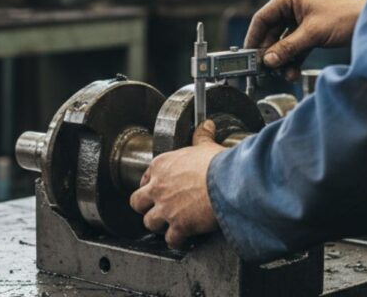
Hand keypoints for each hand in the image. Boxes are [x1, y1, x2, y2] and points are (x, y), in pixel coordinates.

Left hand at [130, 120, 224, 249]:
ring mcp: (166, 208)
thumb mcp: (206, 146)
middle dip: (145, 207)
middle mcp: (159, 187)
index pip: (145, 177)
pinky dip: (176, 241)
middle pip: (138, 202)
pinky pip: (170, 239)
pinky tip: (182, 239)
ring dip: (158, 225)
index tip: (158, 188)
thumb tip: (206, 125)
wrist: (228, 183)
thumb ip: (201, 136)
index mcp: (162, 165)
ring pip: (149, 222)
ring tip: (168, 225)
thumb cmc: (217, 164)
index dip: (151, 184)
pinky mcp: (178, 225)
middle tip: (156, 208)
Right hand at [245, 0, 366, 79]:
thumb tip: (267, 60)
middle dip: (271, 52)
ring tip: (284, 73)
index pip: (262, 18)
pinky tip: (293, 71)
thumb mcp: (312, 33)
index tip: (248, 56)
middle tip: (266, 69)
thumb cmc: (347, 15)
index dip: (254, 38)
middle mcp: (293, 6)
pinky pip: (295, 46)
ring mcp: (303, 19)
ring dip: (282, 59)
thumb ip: (287, 48)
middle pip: (272, 32)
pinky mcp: (312, 31)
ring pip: (283, 42)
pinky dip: (293, 59)